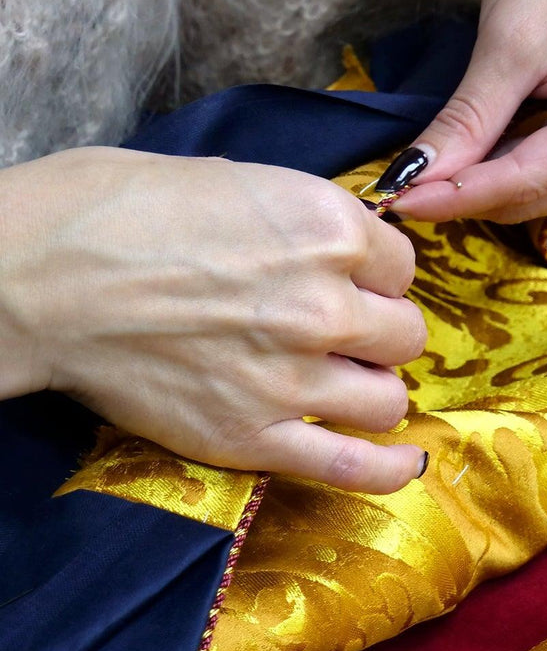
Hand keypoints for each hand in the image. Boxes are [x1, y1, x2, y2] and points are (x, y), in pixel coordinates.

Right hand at [0, 147, 427, 492]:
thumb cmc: (116, 211)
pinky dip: (386, 469)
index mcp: (325, 228)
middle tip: (341, 332)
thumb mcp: (231, 181)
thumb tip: (340, 247)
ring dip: (372, 391)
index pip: (401, 267)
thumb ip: (302, 222)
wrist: (38, 276)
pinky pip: (352, 466)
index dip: (375, 276)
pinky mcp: (256, 438)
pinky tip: (406, 464)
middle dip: (378, 333)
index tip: (349, 282)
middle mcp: (324, 306)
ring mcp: (293, 379)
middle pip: (404, 335)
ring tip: (343, 384)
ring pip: (387, 400)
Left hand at [382, 0, 546, 223]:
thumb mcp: (512, 42)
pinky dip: (510, 170)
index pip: (529, 180)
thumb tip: (413, 179)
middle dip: (469, 191)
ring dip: (487, 183)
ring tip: (444, 159)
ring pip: (541, 197)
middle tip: (406, 183)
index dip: (458, 195)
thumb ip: (468, 120)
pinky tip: (483, 150)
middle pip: (535, 198)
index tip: (400, 201)